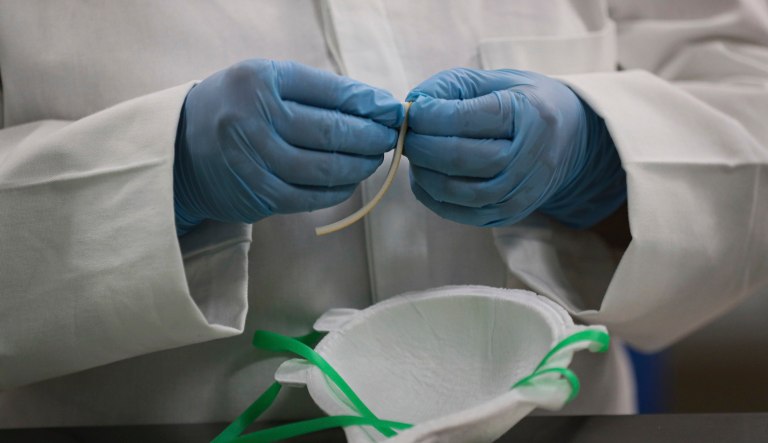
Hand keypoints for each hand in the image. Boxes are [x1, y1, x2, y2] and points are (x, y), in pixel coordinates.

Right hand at [173, 59, 403, 234]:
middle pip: (332, 131)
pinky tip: (350, 181)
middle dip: (371, 136)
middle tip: (389, 137)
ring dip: (360, 165)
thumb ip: (314, 91)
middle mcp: (254, 118)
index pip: (331, 91)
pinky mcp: (257, 193)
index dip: (370, 103)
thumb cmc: (236, 107)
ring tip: (373, 158)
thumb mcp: (265, 82)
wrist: (180, 147)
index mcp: (261, 80)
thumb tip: (375, 107)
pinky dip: (338, 190)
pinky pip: (310, 196)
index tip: (392, 110)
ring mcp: (254, 160)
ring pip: (325, 168)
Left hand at [404, 68, 625, 227]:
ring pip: (456, 190)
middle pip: (457, 158)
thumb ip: (452, 87)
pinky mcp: (508, 213)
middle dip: (420, 146)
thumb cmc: (524, 103)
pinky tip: (424, 178)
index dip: (427, 116)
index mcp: (528, 114)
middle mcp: (528, 156)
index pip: (463, 118)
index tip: (411, 111)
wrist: (570, 139)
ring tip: (415, 155)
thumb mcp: (496, 80)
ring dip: (423, 173)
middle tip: (407, 135)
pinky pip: (459, 213)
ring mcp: (520, 191)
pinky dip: (432, 197)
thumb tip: (412, 103)